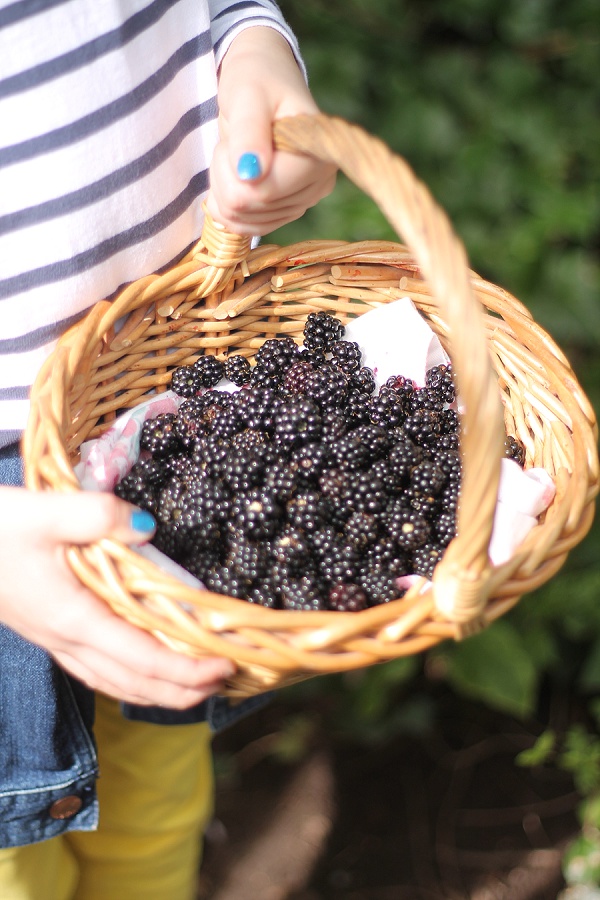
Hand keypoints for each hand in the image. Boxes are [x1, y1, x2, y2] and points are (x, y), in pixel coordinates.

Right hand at [0, 487, 234, 706]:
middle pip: (135, 683)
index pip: (143, 659)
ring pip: (116, 681)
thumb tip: (147, 528)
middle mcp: (68, 639)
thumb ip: (98, 516)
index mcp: (74, 618)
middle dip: (184, 690)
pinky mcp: (50, 630)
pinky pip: (99, 669)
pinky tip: (143, 669)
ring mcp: (56, 639)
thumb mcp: (43, 512)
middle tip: (227, 680)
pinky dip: (131, 677)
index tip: (227, 664)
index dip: (188, 669)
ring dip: (160, 689)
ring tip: (197, 683)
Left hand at [206, 26, 336, 234]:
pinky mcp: (288, 210)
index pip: (263, 192)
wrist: (262, 83)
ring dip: (225, 189)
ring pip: (246, 221)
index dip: (232, 171)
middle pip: (252, 208)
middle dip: (225, 178)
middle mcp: (319, 183)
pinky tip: (230, 179)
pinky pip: (250, 227)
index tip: (234, 139)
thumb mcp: (247, 95)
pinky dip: (229, 207)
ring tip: (236, 155)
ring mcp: (305, 200)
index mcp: (318, 155)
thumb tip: (250, 173)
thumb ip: (249, 131)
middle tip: (232, 144)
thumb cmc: (257, 79)